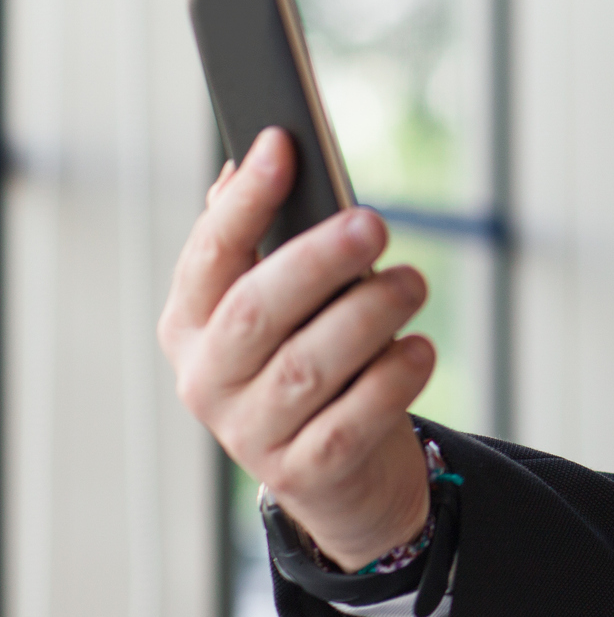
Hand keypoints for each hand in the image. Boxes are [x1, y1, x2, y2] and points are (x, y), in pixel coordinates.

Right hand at [159, 128, 434, 568]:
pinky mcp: (305, 472)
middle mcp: (208, 379)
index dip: (243, 201)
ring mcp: (251, 433)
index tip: (282, 144)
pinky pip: (350, 422)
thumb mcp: (280, 305)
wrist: (336, 472)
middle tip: (374, 224)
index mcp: (191, 325)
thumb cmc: (310, 357)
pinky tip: (419, 349)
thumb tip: (253, 158)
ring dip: (368, 315)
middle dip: (317, 260)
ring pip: (308, 367)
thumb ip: (263, 242)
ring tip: (411, 283)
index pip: (208, 256)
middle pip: (256, 311)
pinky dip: (391, 380)